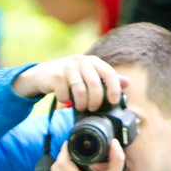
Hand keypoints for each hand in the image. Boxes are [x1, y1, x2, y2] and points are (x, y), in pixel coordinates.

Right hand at [12, 54, 127, 112]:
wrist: (43, 74)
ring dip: (81, 104)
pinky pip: (64, 94)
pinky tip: (64, 99)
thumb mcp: (89, 75)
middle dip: (95, 101)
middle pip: (95, 84)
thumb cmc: (70, 77)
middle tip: (92, 109)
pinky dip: (65, 101)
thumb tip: (127, 83)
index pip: (109, 73)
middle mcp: (81, 61)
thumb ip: (106, 79)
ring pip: (80, 90)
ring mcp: (67, 67)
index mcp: (93, 62)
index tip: (113, 102)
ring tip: (80, 108)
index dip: (114, 88)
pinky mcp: (55, 75)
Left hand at [51, 138, 124, 170]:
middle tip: (70, 149)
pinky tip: (69, 170)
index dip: (64, 150)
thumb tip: (114, 142)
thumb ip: (116, 158)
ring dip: (60, 164)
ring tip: (69, 158)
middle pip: (56, 167)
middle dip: (62, 156)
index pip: (63, 162)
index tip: (70, 143)